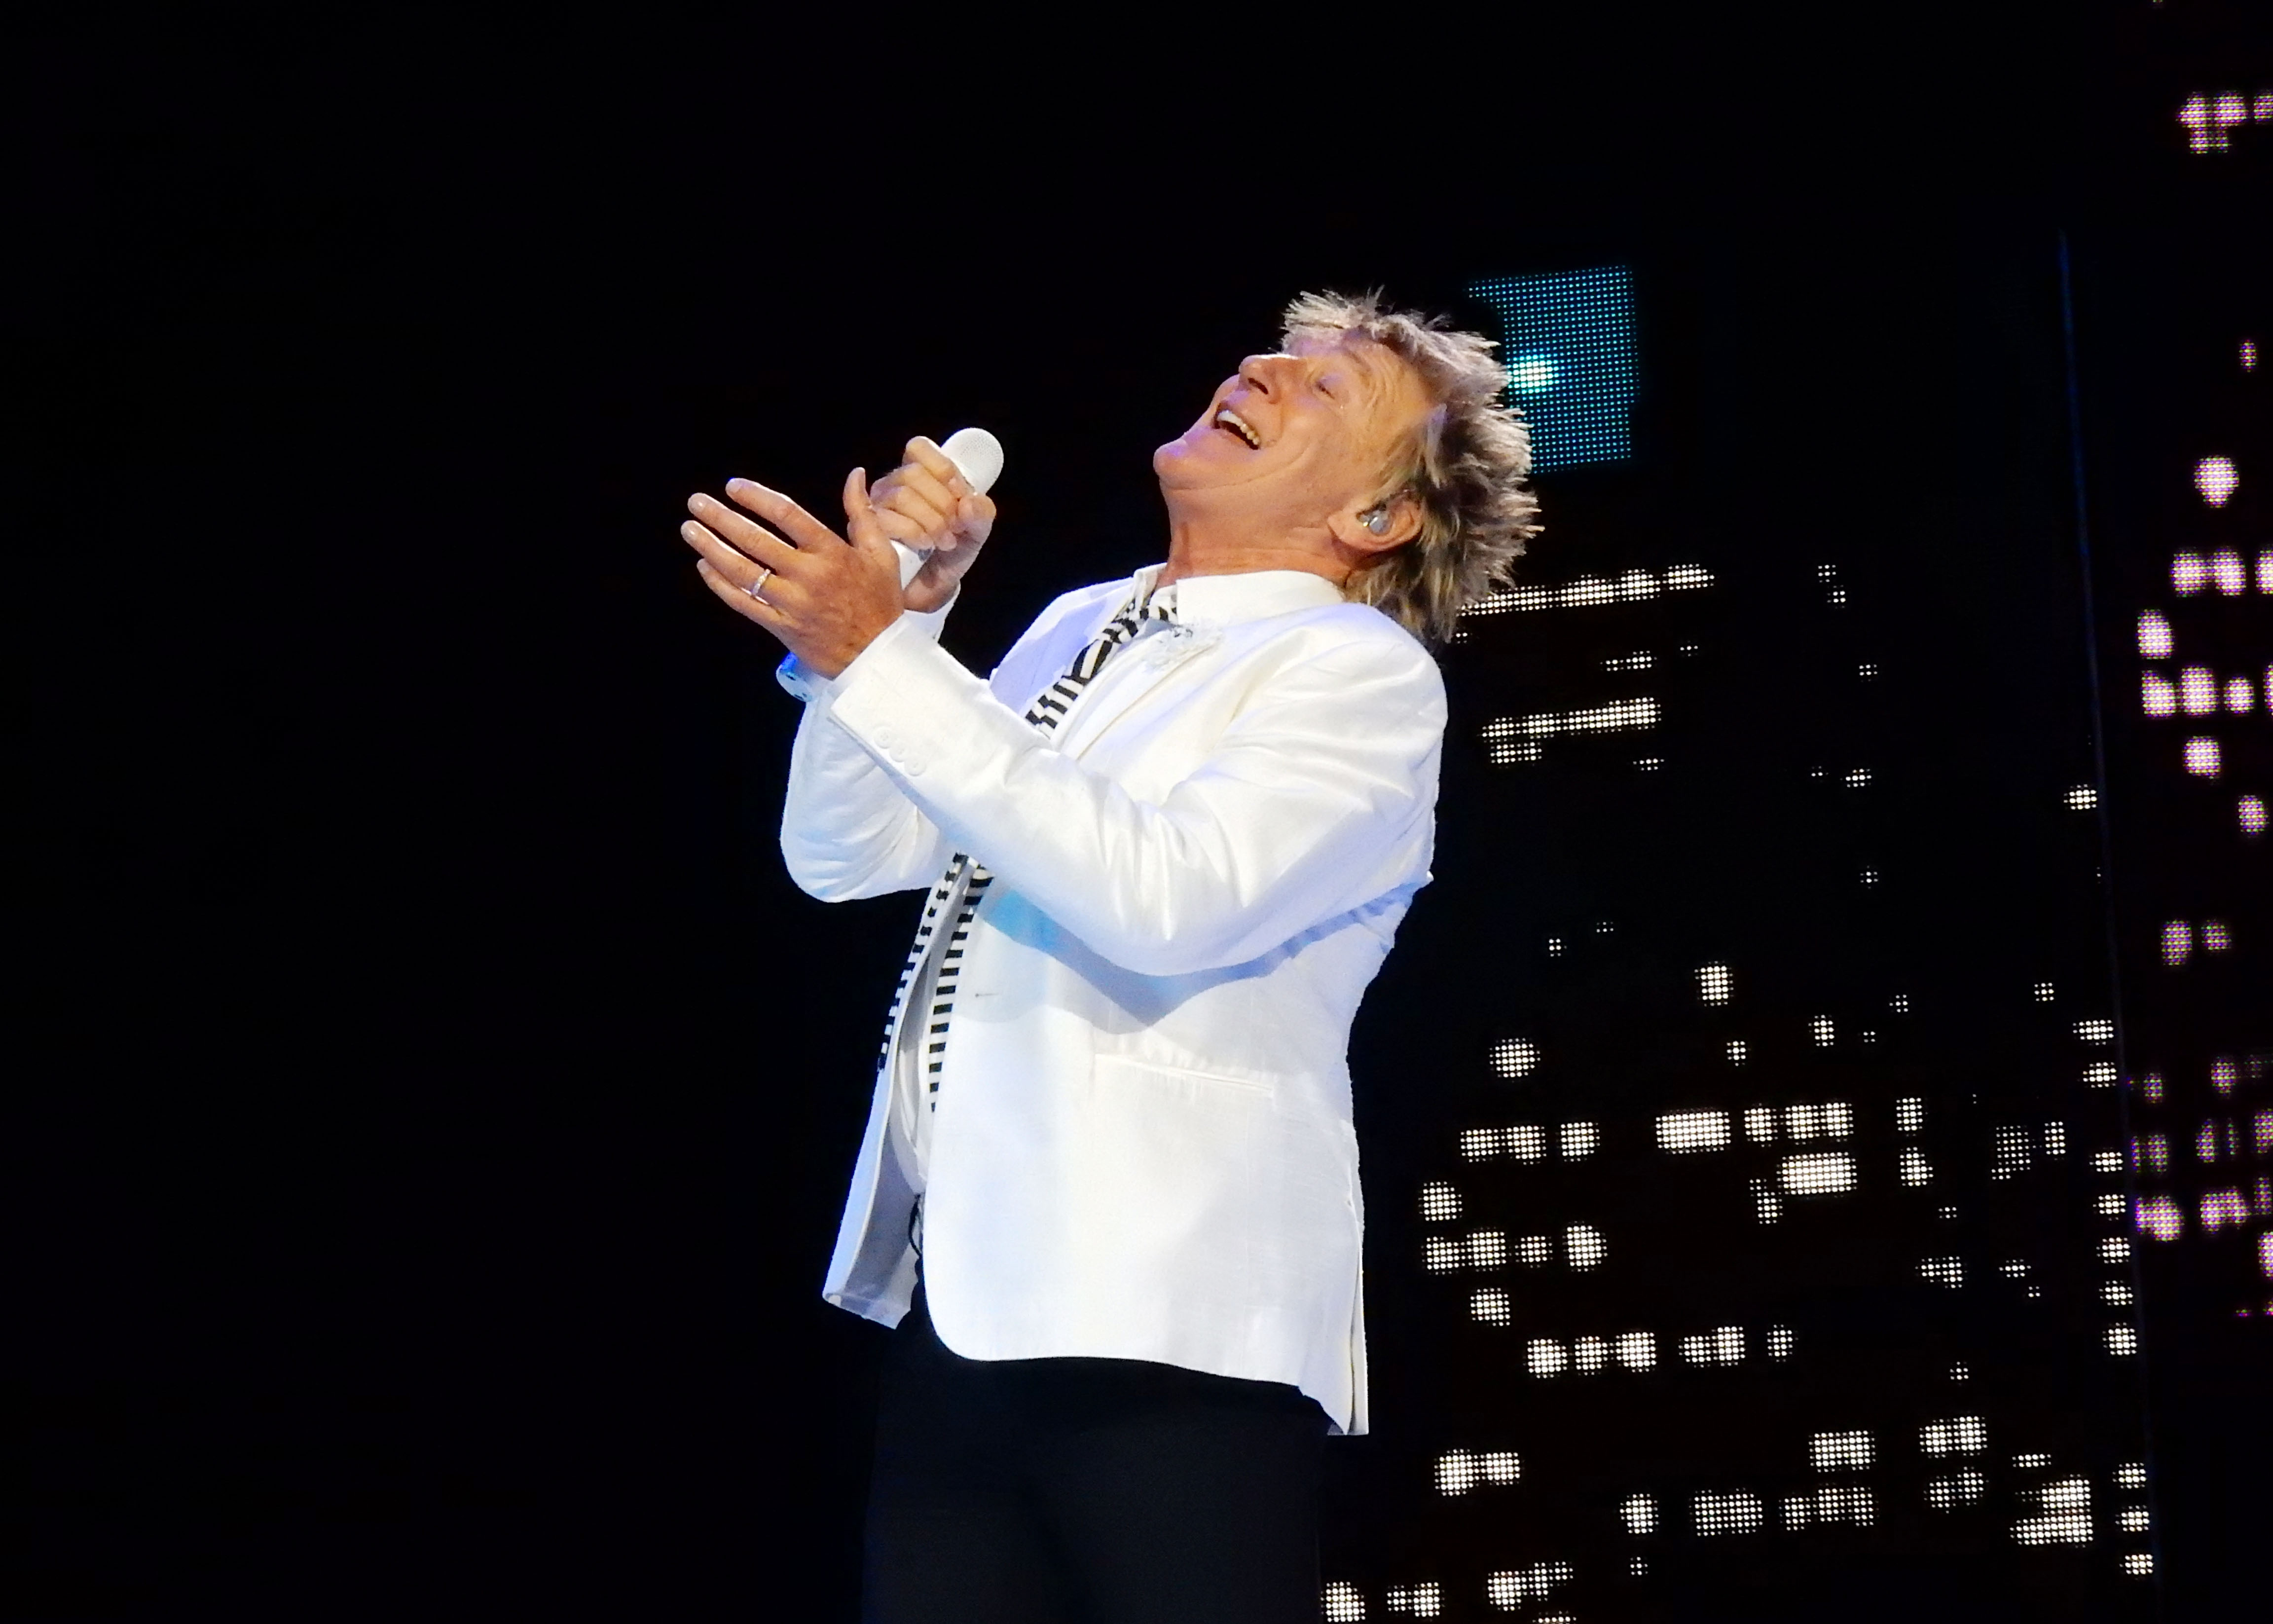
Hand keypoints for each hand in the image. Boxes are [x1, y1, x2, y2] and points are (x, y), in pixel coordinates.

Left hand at [682, 470, 905, 677]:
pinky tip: (705, 567)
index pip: (787, 515)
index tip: (733, 487)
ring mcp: (792, 602)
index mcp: (832, 552)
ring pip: (743, 571)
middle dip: (721, 518)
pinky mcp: (781, 626)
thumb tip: (855, 475)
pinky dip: (721, 585)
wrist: (879, 656)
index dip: (756, 497)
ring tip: (691, 529)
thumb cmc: (880, 603)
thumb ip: (863, 511)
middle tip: (697, 502)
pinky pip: (744, 603)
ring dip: (712, 548)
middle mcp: (809, 575)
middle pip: (756, 540)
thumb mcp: (881, 552)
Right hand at [869, 436, 996, 613]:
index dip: (942, 468)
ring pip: (901, 496)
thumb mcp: (977, 531)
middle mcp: (893, 485)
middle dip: (942, 503)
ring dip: (930, 521)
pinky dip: (914, 533)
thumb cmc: (952, 550)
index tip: (959, 493)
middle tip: (955, 527)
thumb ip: (981, 514)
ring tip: (944, 541)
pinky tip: (924, 546)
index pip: (918, 448)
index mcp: (921, 474)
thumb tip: (967, 503)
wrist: (935, 586)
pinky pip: (887, 520)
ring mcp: (876, 506)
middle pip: (913, 473)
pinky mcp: (867, 529)